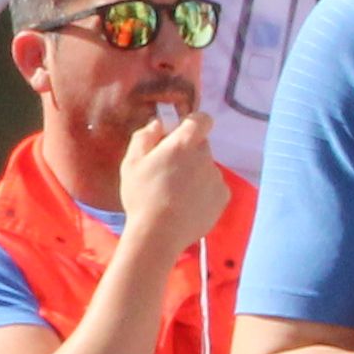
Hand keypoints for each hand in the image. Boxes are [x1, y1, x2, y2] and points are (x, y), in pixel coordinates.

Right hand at [116, 96, 224, 238]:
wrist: (160, 234)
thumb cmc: (142, 195)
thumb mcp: (131, 163)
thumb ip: (144, 137)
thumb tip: (158, 124)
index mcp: (184, 143)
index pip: (201, 119)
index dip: (191, 123)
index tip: (177, 135)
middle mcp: (206, 156)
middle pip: (200, 145)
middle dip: (187, 153)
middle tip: (167, 171)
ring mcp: (217, 178)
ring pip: (206, 168)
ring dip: (194, 174)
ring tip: (175, 194)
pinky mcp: (223, 198)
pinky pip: (213, 187)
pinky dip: (203, 192)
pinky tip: (186, 206)